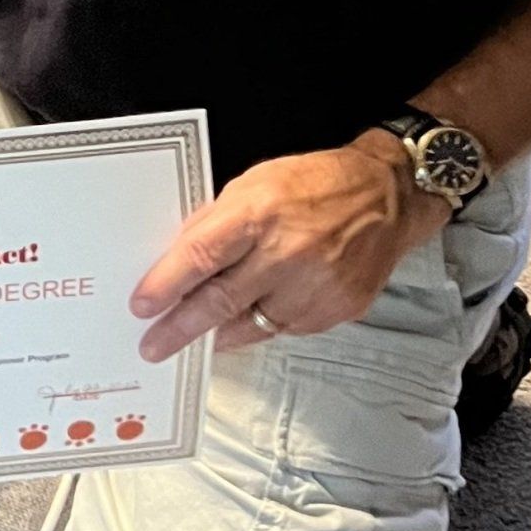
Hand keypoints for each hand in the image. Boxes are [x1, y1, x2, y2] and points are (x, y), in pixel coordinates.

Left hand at [130, 132, 452, 361]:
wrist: (388, 196)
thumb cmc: (318, 184)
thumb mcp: (254, 184)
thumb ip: (215, 223)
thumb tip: (177, 259)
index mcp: (261, 213)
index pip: (201, 256)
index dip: (166, 285)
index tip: (142, 306)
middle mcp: (289, 253)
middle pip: (220, 301)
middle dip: (180, 329)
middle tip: (154, 346)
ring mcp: (317, 286)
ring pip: (251, 326)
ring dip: (219, 334)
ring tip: (196, 339)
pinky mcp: (338, 310)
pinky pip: (284, 329)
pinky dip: (262, 326)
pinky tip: (247, 321)